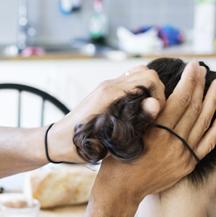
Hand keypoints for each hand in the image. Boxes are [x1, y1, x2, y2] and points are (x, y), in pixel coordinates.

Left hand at [46, 66, 165, 162]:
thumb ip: (135, 122)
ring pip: (137, 76)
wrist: (55, 141)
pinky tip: (135, 114)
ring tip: (146, 114)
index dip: (160, 95)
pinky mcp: (104, 93)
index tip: (157, 115)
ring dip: (147, 92)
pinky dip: (138, 94)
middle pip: (145, 72)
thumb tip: (155, 105)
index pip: (149, 78)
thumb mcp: (110, 138)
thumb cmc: (78, 144)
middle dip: (156, 91)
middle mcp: (109, 85)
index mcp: (111, 93)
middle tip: (154, 113)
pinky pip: (128, 85)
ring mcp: (106, 87)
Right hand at [93, 61, 215, 204]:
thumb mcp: (126, 132)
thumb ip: (144, 117)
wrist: (121, 190)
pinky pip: (208, 143)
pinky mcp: (188, 164)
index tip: (192, 66)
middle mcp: (173, 142)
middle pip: (193, 107)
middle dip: (200, 85)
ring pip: (203, 122)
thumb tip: (158, 97)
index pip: (180, 99)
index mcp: (157, 132)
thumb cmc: (116, 159)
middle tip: (204, 69)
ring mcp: (183, 154)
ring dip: (212, 101)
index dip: (188, 80)